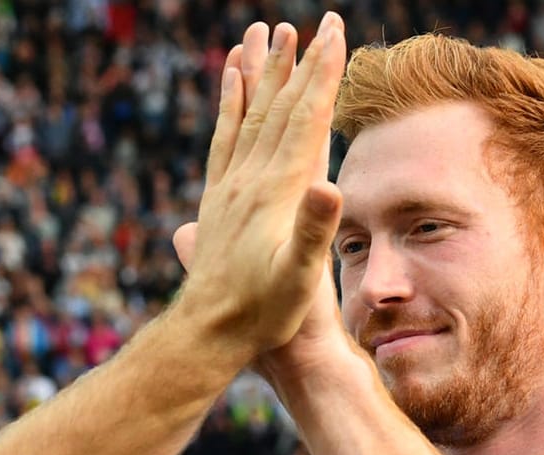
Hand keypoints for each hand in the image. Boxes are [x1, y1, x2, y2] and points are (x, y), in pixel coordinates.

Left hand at [173, 14, 346, 366]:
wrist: (208, 334)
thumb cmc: (262, 313)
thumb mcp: (297, 278)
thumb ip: (313, 231)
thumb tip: (329, 185)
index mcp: (275, 190)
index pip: (304, 118)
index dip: (322, 73)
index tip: (335, 31)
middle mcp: (248, 180)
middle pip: (276, 108)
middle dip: (296, 63)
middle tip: (307, 22)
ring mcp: (228, 188)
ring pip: (247, 115)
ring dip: (259, 73)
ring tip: (263, 33)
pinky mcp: (215, 201)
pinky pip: (223, 139)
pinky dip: (230, 106)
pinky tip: (230, 81)